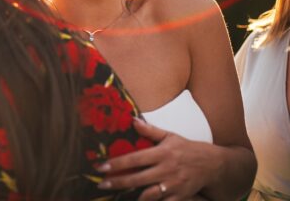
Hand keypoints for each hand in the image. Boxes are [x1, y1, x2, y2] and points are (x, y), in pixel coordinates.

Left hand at [97, 118, 213, 200]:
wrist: (212, 164)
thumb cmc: (187, 148)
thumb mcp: (169, 136)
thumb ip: (150, 130)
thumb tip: (132, 120)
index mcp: (162, 153)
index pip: (135, 158)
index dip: (117, 164)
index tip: (101, 167)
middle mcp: (166, 169)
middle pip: (137, 178)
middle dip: (118, 182)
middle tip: (101, 185)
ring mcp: (173, 184)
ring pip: (149, 194)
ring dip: (133, 197)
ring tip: (117, 197)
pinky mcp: (180, 196)